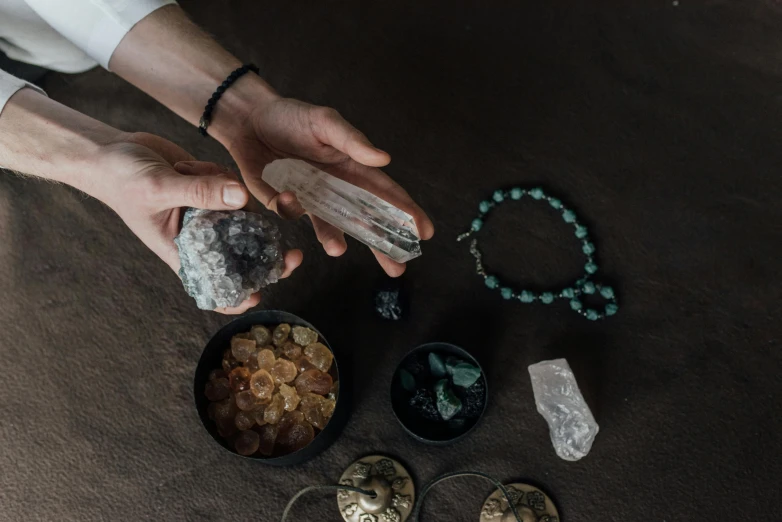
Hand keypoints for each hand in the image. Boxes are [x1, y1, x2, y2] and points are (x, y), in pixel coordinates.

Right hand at [96, 132, 302, 312]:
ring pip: (244, 216)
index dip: (239, 297)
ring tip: (189, 173)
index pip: (215, 287)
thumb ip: (201, 193)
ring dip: (231, 196)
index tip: (262, 295)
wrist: (110, 151)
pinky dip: (221, 176)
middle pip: (244, 257)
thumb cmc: (122, 180)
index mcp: (184, 252)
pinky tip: (190, 165)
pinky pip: (234, 189)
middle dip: (270, 258)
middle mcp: (202, 238)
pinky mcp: (213, 192)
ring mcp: (209, 215)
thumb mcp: (159, 187)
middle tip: (296, 256)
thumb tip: (242, 199)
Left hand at [226, 97, 434, 276]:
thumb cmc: (293, 116)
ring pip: (329, 227)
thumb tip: (383, 159)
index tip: (425, 232)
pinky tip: (289, 197)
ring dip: (335, 239)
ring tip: (338, 250)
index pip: (386, 194)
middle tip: (397, 268)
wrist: (250, 119)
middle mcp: (336, 190)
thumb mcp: (325, 122)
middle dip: (381, 245)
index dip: (407, 212)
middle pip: (364, 221)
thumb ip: (353, 141)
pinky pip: (290, 214)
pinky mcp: (283, 203)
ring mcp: (311, 200)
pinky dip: (290, 209)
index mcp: (353, 169)